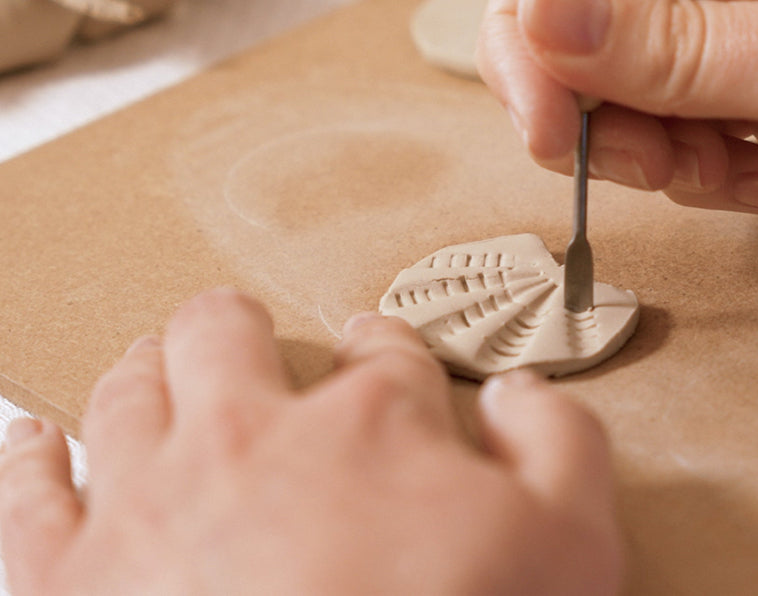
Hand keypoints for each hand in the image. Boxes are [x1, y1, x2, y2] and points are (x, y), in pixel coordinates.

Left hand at [0, 289, 621, 595]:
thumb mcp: (567, 546)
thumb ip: (560, 444)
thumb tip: (523, 395)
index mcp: (369, 422)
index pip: (382, 350)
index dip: (384, 346)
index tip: (378, 351)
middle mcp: (252, 436)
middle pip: (226, 335)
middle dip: (237, 325)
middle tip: (240, 330)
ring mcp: (151, 501)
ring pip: (133, 390)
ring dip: (146, 366)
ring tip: (153, 360)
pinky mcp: (66, 582)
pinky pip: (29, 496)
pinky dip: (33, 458)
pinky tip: (39, 439)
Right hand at [478, 0, 757, 227]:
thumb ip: (677, 45)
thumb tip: (538, 9)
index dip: (534, 25)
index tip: (548, 126)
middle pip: (594, 10)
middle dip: (596, 102)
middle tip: (656, 170)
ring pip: (638, 69)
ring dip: (654, 140)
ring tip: (736, 181)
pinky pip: (697, 103)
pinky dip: (704, 154)